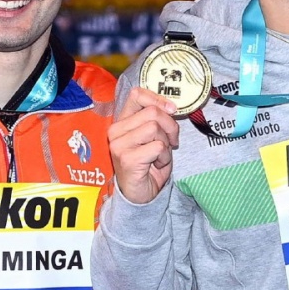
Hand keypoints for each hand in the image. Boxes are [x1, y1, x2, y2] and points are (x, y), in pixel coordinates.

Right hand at [109, 87, 179, 204]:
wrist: (140, 195)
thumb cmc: (149, 165)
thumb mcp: (153, 137)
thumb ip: (157, 120)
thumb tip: (171, 106)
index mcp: (122, 121)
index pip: (137, 95)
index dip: (158, 99)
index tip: (172, 109)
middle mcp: (116, 131)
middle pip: (152, 112)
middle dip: (170, 126)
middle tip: (171, 142)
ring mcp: (119, 145)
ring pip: (155, 128)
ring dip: (166, 144)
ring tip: (160, 156)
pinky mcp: (127, 158)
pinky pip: (157, 147)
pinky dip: (164, 156)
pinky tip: (157, 164)